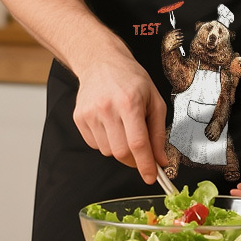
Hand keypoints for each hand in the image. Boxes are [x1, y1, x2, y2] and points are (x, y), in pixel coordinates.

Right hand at [72, 46, 166, 183]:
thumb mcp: (154, 100)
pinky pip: (95, 145)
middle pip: (121, 152)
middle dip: (134, 160)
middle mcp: (108, 108)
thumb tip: (161, 160)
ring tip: (123, 126)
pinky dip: (106, 142)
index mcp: (130, 102)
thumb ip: (158, 132)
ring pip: (108, 152)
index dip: (145, 165)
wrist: (101, 62)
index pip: (138, 143)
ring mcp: (90, 114)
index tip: (152, 177)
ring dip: (119, 148)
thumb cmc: (131, 79)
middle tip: (141, 153)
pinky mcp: (79, 118)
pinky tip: (110, 124)